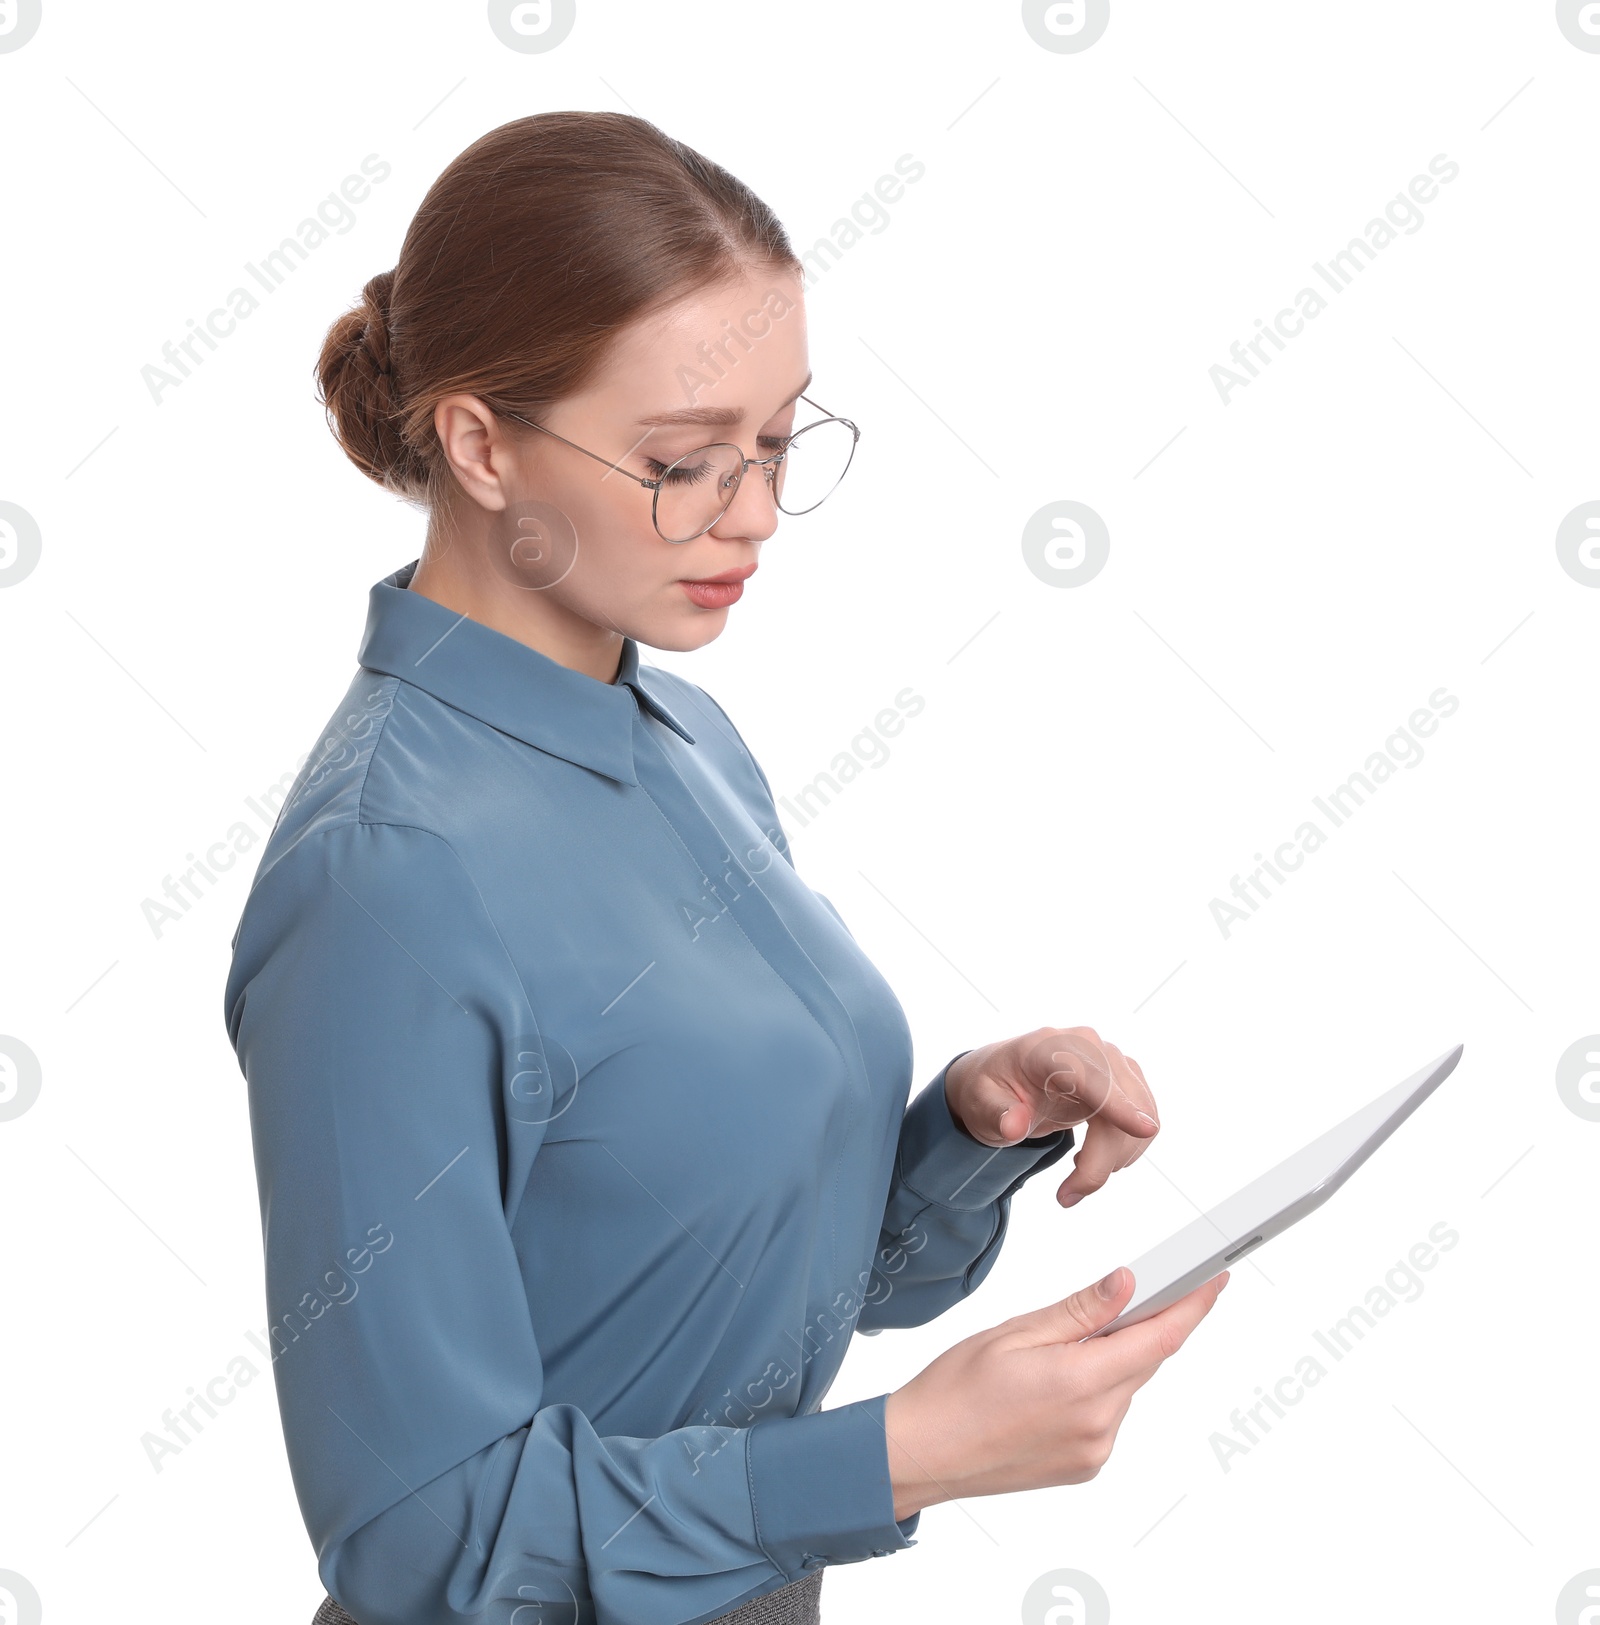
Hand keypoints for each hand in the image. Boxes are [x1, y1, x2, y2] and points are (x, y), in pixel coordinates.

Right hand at [883, 1265, 1228, 1519]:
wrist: (921, 1453)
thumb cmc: (953, 1390)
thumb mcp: (1014, 1333)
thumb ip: (1079, 1311)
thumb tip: (1126, 1286)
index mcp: (1080, 1383)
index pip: (1158, 1338)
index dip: (1192, 1305)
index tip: (1214, 1280)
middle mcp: (1098, 1424)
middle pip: (1144, 1361)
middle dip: (1140, 1325)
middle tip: (1125, 1293)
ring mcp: (1094, 1450)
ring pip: (1124, 1387)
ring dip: (1110, 1360)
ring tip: (1058, 1348)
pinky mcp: (1086, 1466)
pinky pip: (1108, 1415)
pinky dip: (1096, 1389)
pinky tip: (1054, 1381)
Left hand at [944, 1025, 1159, 1206]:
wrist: (1005, 1079)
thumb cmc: (993, 1089)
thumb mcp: (979, 1104)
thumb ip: (995, 1114)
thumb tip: (1014, 1125)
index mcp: (1047, 1047)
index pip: (1089, 1075)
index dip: (1116, 1102)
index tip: (1144, 1130)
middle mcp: (1087, 1046)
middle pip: (1119, 1106)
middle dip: (1101, 1160)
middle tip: (1067, 1196)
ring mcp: (1112, 1060)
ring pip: (1140, 1118)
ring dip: (1113, 1160)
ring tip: (1075, 1176)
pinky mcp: (1128, 1079)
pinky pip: (1145, 1121)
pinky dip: (1124, 1150)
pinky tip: (1092, 1153)